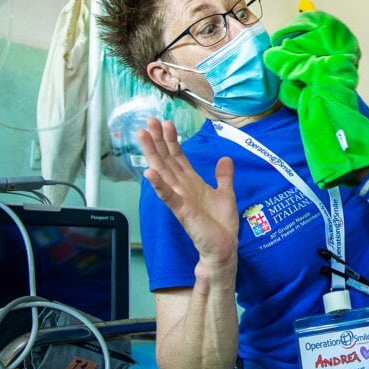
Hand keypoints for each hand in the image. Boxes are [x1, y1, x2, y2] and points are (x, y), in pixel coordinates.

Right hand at [137, 117, 239, 272]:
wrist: (222, 247)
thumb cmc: (220, 224)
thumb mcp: (225, 193)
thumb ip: (223, 176)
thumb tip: (225, 158)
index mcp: (191, 182)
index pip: (178, 157)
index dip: (172, 140)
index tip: (166, 122)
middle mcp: (182, 188)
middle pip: (166, 160)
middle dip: (157, 140)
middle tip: (148, 121)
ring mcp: (179, 198)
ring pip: (163, 172)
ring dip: (153, 154)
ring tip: (142, 136)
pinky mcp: (182, 211)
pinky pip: (168, 196)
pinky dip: (159, 185)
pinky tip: (149, 172)